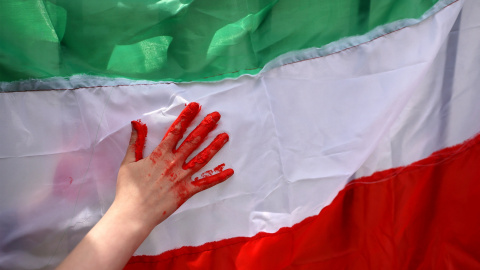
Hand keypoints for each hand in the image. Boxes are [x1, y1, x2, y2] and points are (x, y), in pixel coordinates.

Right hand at [113, 102, 233, 230]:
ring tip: (225, 135)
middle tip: (216, 116)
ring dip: (214, 146)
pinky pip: (205, 183)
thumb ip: (135, 143)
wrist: (133, 214)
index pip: (176, 131)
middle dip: (205, 126)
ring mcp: (182, 177)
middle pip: (192, 141)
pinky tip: (230, 171)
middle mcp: (173, 163)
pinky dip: (218, 177)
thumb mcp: (128, 163)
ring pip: (202, 159)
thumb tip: (135, 124)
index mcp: (160, 155)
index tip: (196, 107)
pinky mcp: (186, 192)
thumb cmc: (128, 189)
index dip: (186, 117)